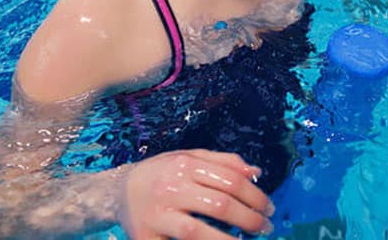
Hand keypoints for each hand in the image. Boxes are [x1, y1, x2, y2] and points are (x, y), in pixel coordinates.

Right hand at [121, 149, 272, 239]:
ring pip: (198, 232)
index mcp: (184, 165)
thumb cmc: (161, 173)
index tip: (269, 208)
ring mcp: (157, 215)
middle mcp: (170, 189)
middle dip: (249, 219)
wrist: (118, 191)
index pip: (230, 180)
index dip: (255, 196)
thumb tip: (256, 172)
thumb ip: (223, 162)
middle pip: (219, 205)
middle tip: (265, 227)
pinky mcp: (147, 238)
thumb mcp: (189, 157)